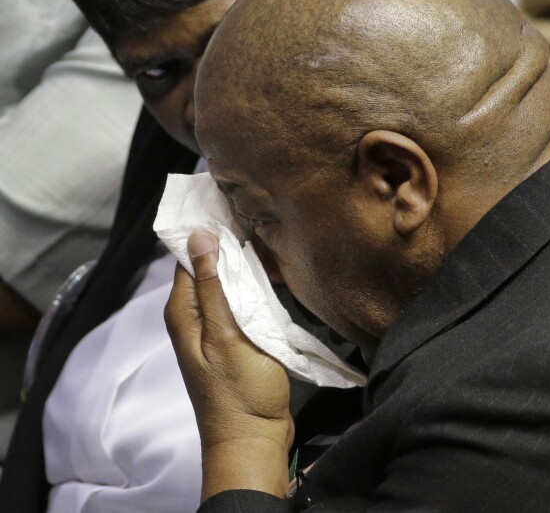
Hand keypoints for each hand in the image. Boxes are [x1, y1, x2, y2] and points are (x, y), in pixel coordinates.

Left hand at [165, 231, 291, 499]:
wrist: (254, 438)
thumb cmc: (238, 392)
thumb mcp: (225, 336)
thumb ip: (212, 288)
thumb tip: (198, 236)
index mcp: (184, 312)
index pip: (186, 256)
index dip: (203, 228)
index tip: (226, 200)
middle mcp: (196, 316)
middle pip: (209, 266)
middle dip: (229, 242)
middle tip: (257, 214)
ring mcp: (218, 327)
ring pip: (229, 281)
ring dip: (246, 263)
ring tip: (271, 236)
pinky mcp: (239, 336)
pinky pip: (243, 300)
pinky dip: (257, 285)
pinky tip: (276, 272)